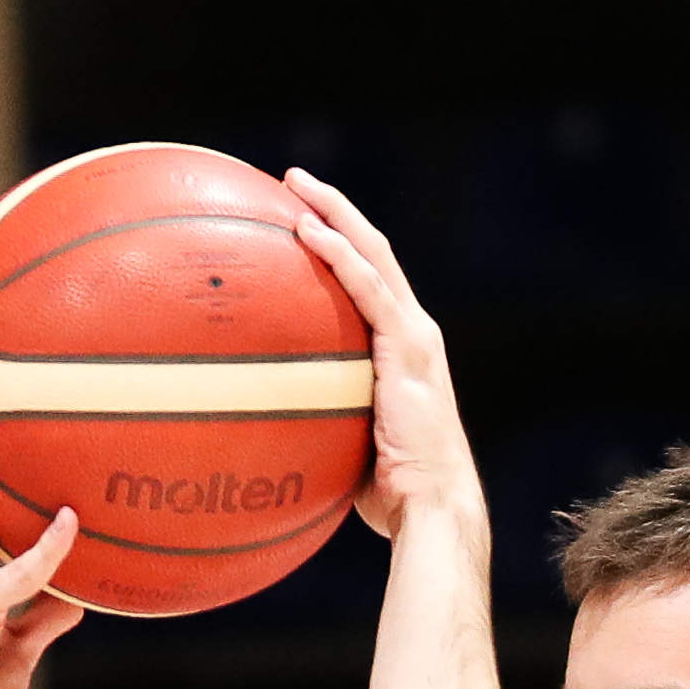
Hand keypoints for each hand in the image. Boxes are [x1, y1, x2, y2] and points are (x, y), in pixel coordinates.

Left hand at [280, 172, 485, 544]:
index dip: (338, 244)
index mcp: (401, 350)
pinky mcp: (408, 347)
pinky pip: (368, 288)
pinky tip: (306, 231)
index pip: (369, 281)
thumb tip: (259, 432)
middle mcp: (412, 331)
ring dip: (334, 213)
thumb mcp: (345, 447)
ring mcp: (413, 335)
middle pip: (372, 250)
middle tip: (292, 181)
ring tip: (294, 185)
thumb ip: (316, 423)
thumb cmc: (387, 495)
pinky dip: (338, 254)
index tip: (298, 218)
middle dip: (334, 209)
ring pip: (372, 254)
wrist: (430, 507)